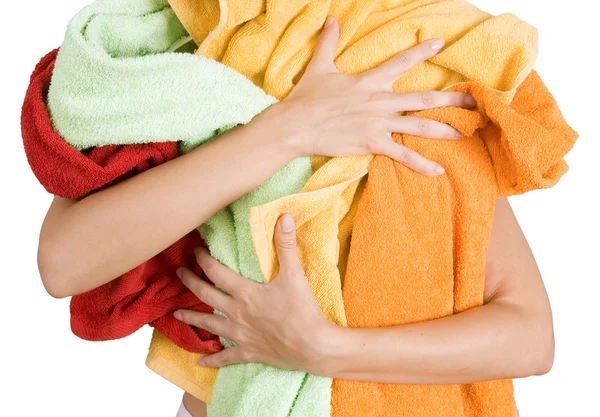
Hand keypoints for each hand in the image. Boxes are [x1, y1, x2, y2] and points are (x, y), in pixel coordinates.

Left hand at [174, 214, 333, 372]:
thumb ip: (286, 245)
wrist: (312, 345)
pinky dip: (213, 359)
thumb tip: (285, 217)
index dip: (204, 259)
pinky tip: (201, 362)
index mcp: (245, 293)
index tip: (196, 251)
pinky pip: (225, 357)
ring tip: (177, 314)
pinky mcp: (248, 352)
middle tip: (179, 274)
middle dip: (190, 282)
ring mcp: (240, 335)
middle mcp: (236, 313)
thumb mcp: (294, 275)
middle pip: (205, 295)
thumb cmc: (303, 310)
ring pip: (209, 325)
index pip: (216, 272)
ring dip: (191, 318)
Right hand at [254, 15, 475, 175]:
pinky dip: (422, 164)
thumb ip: (328, 41)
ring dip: (446, 129)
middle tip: (474, 100)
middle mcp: (381, 101)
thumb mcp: (319, 66)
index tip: (441, 44)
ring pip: (420, 126)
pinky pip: (403, 155)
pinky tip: (439, 170)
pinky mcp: (372, 143)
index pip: (402, 62)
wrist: (295, 125)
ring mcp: (379, 123)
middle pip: (425, 98)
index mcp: (370, 81)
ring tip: (466, 133)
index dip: (423, 51)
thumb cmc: (306, 98)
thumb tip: (330, 18)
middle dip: (453, 99)